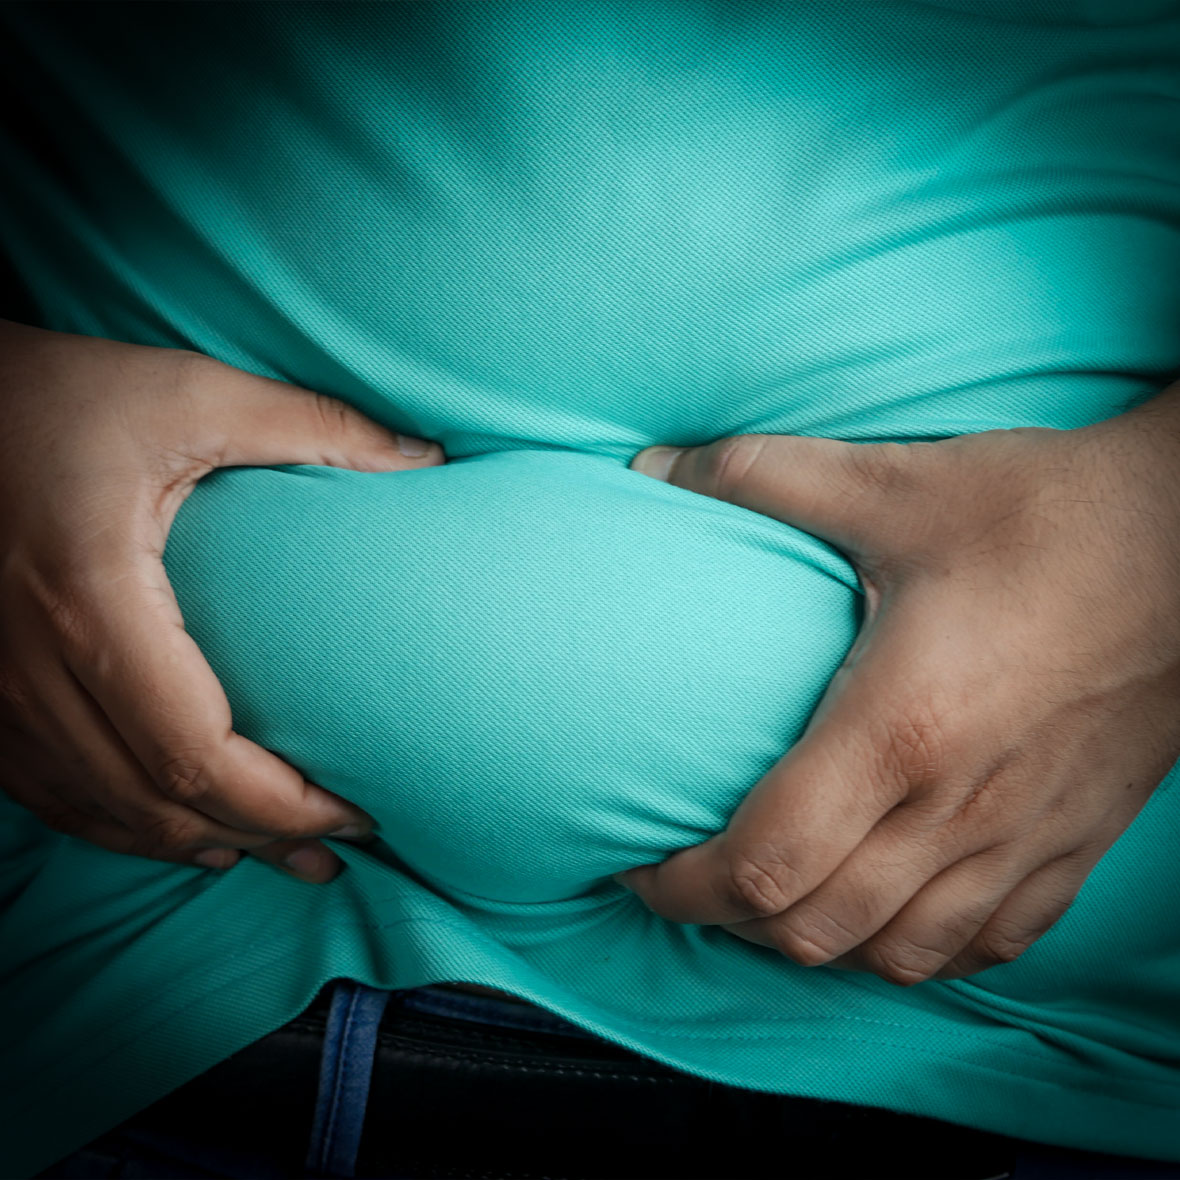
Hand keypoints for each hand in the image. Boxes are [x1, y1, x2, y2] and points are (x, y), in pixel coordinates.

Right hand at [0, 319, 444, 882]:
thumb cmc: (52, 393)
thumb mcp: (188, 391)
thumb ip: (312, 426)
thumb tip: (424, 458)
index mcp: (90, 601)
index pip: (197, 755)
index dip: (283, 804)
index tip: (358, 809)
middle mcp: (26, 667)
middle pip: (157, 802)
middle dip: (259, 837)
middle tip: (338, 847)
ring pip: (103, 814)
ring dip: (199, 845)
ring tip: (281, 857)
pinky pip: (52, 796)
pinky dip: (126, 828)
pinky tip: (183, 836)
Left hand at [615, 386, 1179, 983]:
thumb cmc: (1047, 512)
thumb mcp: (893, 482)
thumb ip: (759, 477)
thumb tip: (651, 468)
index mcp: (899, 730)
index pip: (763, 862)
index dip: (683, 885)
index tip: (640, 866)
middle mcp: (959, 809)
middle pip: (814, 930)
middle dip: (729, 921)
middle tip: (692, 878)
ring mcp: (1025, 840)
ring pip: (896, 956)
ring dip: (816, 944)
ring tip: (775, 899)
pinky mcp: (1076, 843)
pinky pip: (988, 945)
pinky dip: (916, 950)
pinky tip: (888, 912)